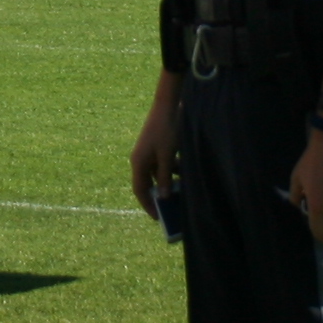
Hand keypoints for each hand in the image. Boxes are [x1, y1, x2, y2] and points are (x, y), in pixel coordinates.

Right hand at [130, 95, 178, 212]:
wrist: (168, 104)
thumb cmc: (166, 130)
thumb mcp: (167, 156)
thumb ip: (164, 177)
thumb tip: (163, 196)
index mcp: (138, 162)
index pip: (139, 190)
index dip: (148, 205)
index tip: (158, 218)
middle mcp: (140, 159)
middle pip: (147, 183)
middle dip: (158, 196)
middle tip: (170, 209)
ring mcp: (148, 152)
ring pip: (157, 174)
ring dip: (167, 182)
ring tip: (181, 192)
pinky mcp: (156, 147)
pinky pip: (162, 165)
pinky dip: (171, 171)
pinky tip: (183, 174)